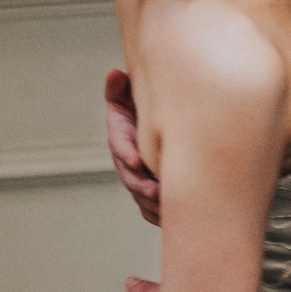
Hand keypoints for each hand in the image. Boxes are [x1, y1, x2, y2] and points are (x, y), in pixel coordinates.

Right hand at [105, 70, 161, 225]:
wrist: (154, 126)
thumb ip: (119, 87)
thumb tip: (115, 73)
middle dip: (142, 187)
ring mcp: (138, 180)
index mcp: (121, 137)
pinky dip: (161, 215)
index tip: (137, 160)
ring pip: (142, 199)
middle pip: (131, 179)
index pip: (120, 146)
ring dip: (154, 205)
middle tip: (156, 192)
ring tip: (169, 208)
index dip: (127, 154)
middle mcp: (128, 162)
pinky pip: (152, 210)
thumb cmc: (142, 107)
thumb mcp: (128, 95)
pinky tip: (175, 218)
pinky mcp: (149, 194)